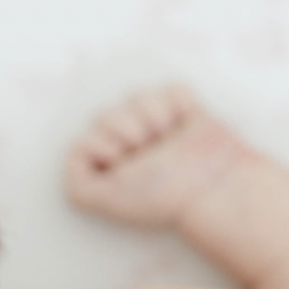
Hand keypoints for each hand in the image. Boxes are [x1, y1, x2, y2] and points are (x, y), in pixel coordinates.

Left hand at [65, 85, 247, 228]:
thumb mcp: (105, 200)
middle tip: (150, 155)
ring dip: (153, 119)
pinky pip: (171, 88)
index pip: (87, 137)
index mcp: (110, 163)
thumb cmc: (160, 197)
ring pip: (137, 96)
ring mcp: (156, 125)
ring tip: (168, 142)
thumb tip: (79, 153)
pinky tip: (185, 127)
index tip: (127, 167)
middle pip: (106, 114)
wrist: (210, 188)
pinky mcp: (183, 109)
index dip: (106, 147)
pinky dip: (179, 105)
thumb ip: (77, 184)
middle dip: (128, 132)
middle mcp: (129, 143)